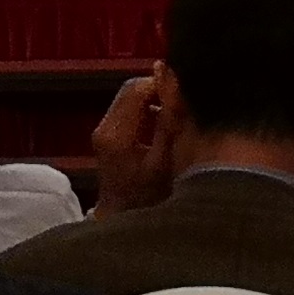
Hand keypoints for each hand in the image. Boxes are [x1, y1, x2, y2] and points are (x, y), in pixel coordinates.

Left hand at [89, 71, 172, 217]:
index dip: (165, 84)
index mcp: (116, 133)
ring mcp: (104, 130)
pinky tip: (166, 120)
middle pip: (132, 88)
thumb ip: (170, 118)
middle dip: (160, 89)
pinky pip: (130, 107)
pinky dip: (149, 107)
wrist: (122, 219)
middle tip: (186, 101)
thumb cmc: (147, 196)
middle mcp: (105, 127)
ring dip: (155, 97)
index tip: (189, 93)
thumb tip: (171, 76)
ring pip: (131, 96)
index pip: (138, 88)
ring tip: (179, 110)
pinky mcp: (109, 134)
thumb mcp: (166, 158)